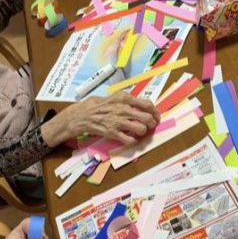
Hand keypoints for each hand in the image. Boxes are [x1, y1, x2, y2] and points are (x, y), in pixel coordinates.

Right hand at [41, 92, 160, 146]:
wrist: (81, 115)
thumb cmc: (97, 105)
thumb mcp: (113, 97)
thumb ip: (127, 100)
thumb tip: (141, 105)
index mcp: (124, 98)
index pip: (147, 104)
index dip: (155, 112)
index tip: (156, 117)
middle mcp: (123, 109)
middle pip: (147, 117)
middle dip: (152, 123)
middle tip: (150, 126)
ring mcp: (118, 121)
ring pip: (141, 129)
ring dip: (143, 132)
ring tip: (139, 132)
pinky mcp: (112, 133)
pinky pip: (130, 139)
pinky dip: (133, 141)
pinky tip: (130, 138)